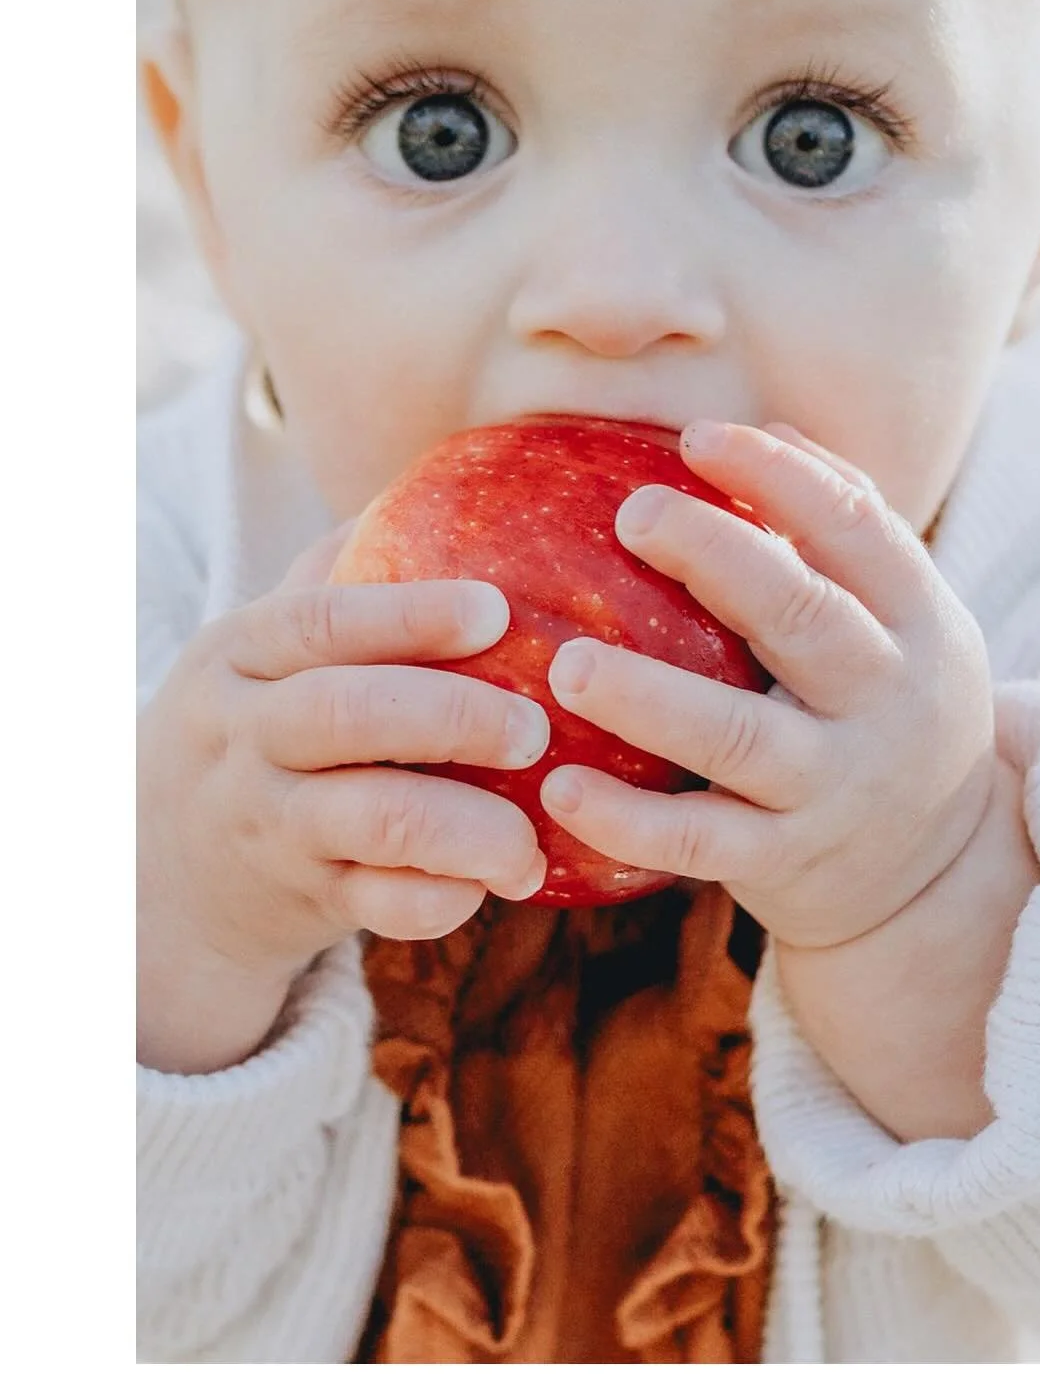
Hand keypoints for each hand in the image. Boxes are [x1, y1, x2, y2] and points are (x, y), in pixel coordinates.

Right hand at [138, 523, 548, 1068]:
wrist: (166, 873)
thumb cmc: (257, 726)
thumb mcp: (265, 649)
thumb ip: (342, 572)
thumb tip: (452, 471)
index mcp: (241, 655)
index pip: (318, 621)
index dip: (408, 613)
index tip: (494, 610)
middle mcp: (244, 737)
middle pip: (344, 715)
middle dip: (453, 717)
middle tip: (535, 728)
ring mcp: (268, 825)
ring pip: (373, 822)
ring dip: (469, 828)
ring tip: (532, 837)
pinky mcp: (299, 901)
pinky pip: (379, 905)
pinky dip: (440, 898)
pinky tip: (488, 885)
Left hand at [537, 420, 996, 949]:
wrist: (935, 874)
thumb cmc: (885, 712)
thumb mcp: (904, 623)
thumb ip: (846, 531)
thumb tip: (768, 428)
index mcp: (918, 622)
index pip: (857, 528)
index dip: (779, 475)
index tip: (697, 437)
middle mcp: (887, 700)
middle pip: (802, 615)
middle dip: (717, 557)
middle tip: (631, 515)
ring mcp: (837, 787)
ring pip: (740, 738)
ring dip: (651, 699)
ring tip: (570, 665)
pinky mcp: (788, 860)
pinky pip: (701, 840)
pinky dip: (629, 821)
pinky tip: (560, 790)